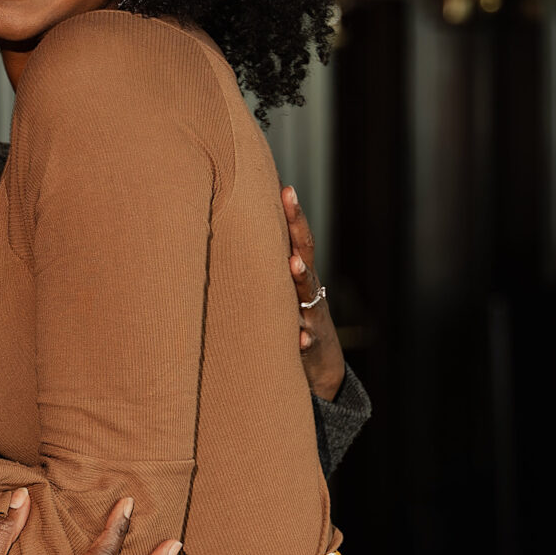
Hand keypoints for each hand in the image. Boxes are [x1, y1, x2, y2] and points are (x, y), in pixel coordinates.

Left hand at [282, 186, 345, 401]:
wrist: (322, 367)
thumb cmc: (291, 324)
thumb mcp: (279, 296)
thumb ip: (266, 274)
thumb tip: (233, 244)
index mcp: (298, 276)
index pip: (296, 239)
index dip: (291, 214)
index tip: (285, 187)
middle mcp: (308, 290)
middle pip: (304, 252)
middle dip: (297, 225)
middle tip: (289, 198)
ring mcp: (313, 316)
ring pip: (308, 294)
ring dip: (301, 277)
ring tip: (294, 264)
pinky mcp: (313, 345)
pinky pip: (309, 340)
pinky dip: (304, 338)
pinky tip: (300, 338)